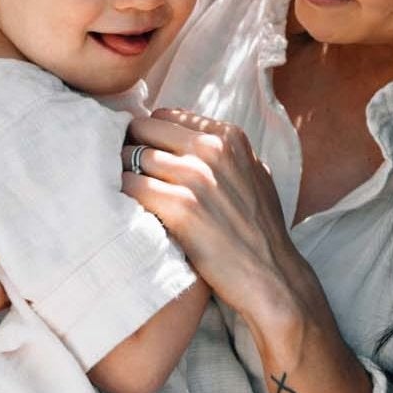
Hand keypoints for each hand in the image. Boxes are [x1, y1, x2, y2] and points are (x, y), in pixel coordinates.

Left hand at [120, 108, 313, 334]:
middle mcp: (212, 149)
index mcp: (228, 136)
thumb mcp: (252, 175)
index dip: (148, 137)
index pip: (164, 116)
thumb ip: (223, 152)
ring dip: (122, 175)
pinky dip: (122, 196)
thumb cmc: (259, 231)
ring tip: (123, 195)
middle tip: (124, 174)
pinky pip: (130, 186)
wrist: (270, 276)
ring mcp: (196, 177)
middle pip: (143, 130)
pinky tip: (124, 211)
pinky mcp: (180, 207)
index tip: (142, 157)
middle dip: (130, 149)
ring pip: (132, 156)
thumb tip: (185, 136)